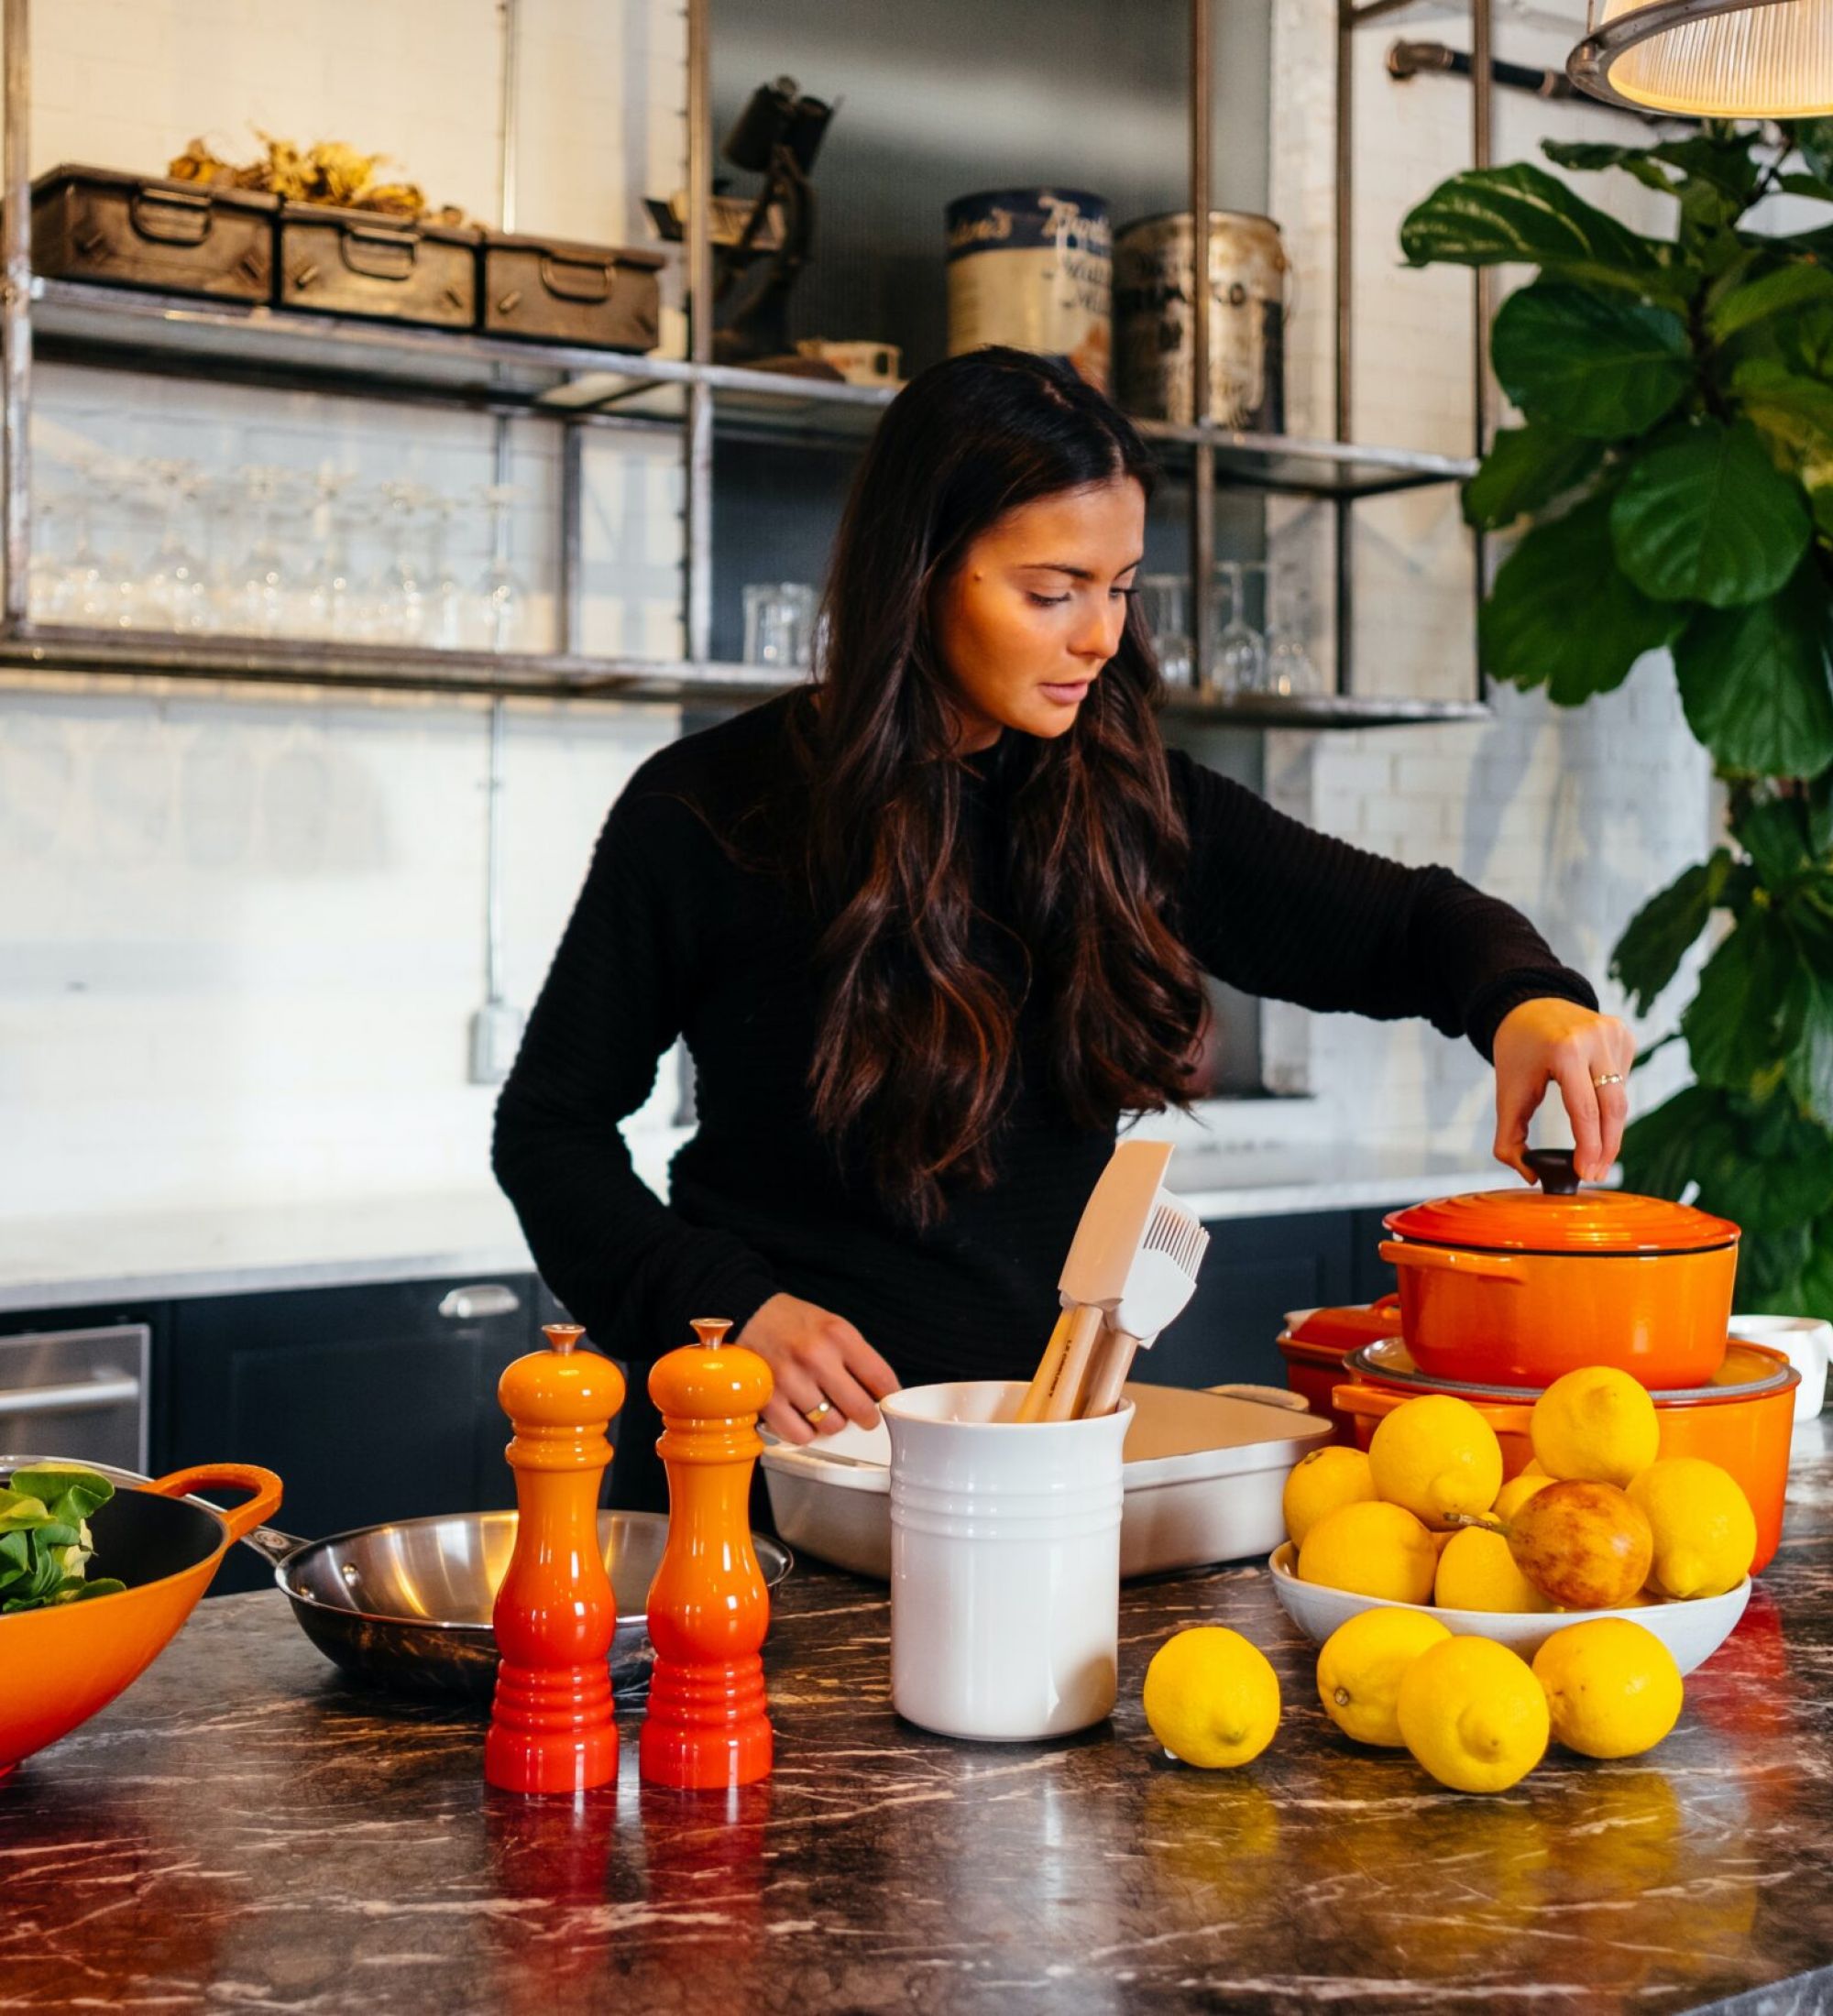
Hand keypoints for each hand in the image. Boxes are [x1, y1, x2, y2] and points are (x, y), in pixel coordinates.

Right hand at [736, 1292, 900, 1445]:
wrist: (748, 1315)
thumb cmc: (792, 1323)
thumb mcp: (832, 1325)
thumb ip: (856, 1357)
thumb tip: (879, 1393)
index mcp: (837, 1335)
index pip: (880, 1378)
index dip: (889, 1396)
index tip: (887, 1401)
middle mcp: (815, 1357)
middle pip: (860, 1409)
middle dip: (867, 1417)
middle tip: (863, 1415)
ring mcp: (790, 1380)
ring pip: (832, 1426)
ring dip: (833, 1423)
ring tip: (826, 1409)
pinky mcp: (768, 1400)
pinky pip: (801, 1435)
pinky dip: (806, 1432)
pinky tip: (804, 1417)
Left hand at [1492, 998, 1636, 1184]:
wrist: (1529, 1006)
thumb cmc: (1518, 1052)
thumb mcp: (1507, 1093)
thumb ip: (1508, 1139)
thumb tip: (1531, 1176)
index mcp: (1564, 1050)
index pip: (1585, 1110)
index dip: (1589, 1148)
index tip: (1585, 1173)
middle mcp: (1594, 1038)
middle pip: (1613, 1108)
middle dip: (1607, 1148)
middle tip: (1596, 1174)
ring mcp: (1613, 1034)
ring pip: (1621, 1097)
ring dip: (1609, 1127)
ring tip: (1594, 1149)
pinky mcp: (1624, 1034)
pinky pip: (1623, 1080)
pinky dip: (1610, 1100)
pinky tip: (1594, 1101)